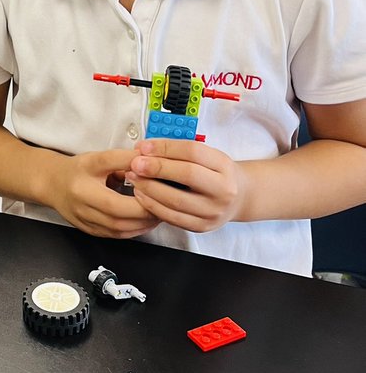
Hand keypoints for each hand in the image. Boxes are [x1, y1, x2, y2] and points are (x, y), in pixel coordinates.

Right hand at [46, 147, 160, 238]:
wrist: (53, 185)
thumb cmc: (77, 170)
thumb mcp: (98, 158)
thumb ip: (123, 159)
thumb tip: (149, 160)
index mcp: (84, 186)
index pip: (116, 199)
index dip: (139, 196)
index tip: (156, 186)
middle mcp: (83, 207)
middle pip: (119, 217)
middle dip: (146, 212)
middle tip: (165, 202)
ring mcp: (86, 222)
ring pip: (120, 230)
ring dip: (143, 224)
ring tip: (160, 212)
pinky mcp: (91, 232)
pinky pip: (117, 235)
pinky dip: (135, 230)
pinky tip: (145, 221)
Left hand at [125, 138, 247, 231]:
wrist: (239, 198)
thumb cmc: (216, 173)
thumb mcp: (207, 156)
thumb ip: (179, 151)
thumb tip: (144, 148)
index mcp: (224, 165)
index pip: (193, 152)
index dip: (166, 148)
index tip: (144, 146)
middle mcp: (223, 189)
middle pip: (187, 175)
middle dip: (156, 168)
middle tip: (135, 163)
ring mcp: (213, 211)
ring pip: (177, 200)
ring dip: (149, 188)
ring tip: (133, 178)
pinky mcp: (201, 226)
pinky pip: (172, 217)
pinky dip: (153, 205)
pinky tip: (141, 194)